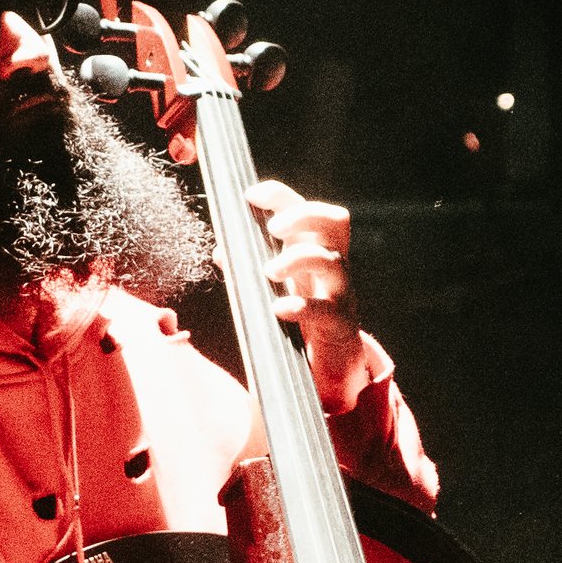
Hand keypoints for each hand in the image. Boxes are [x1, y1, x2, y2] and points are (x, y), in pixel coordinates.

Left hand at [248, 179, 371, 411]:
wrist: (331, 367)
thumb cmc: (301, 320)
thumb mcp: (274, 289)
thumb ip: (249, 269)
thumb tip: (221, 249)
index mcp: (316, 252)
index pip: (307, 210)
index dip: (282, 196)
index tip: (251, 196)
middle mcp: (333, 267)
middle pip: (335, 222)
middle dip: (302, 215)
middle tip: (272, 228)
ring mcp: (340, 295)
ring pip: (331, 261)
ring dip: (296, 259)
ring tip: (269, 272)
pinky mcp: (340, 326)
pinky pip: (327, 310)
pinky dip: (301, 306)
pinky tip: (280, 308)